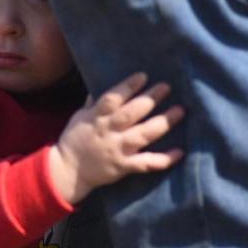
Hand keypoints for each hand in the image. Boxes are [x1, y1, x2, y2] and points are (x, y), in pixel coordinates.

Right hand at [48, 72, 184, 203]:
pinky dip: (163, 159)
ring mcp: (118, 150)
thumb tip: (103, 84)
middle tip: (166, 87)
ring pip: (143, 135)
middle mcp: (108, 132)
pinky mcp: (124, 167)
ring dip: (163, 123)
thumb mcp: (80, 117)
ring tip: (180, 110)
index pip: (112, 99)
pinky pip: (146, 163)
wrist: (68, 171)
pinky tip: (180, 152)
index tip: (143, 76)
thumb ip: (93, 103)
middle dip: (150, 99)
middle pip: (131, 114)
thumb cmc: (74, 140)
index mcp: (96, 118)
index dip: (127, 87)